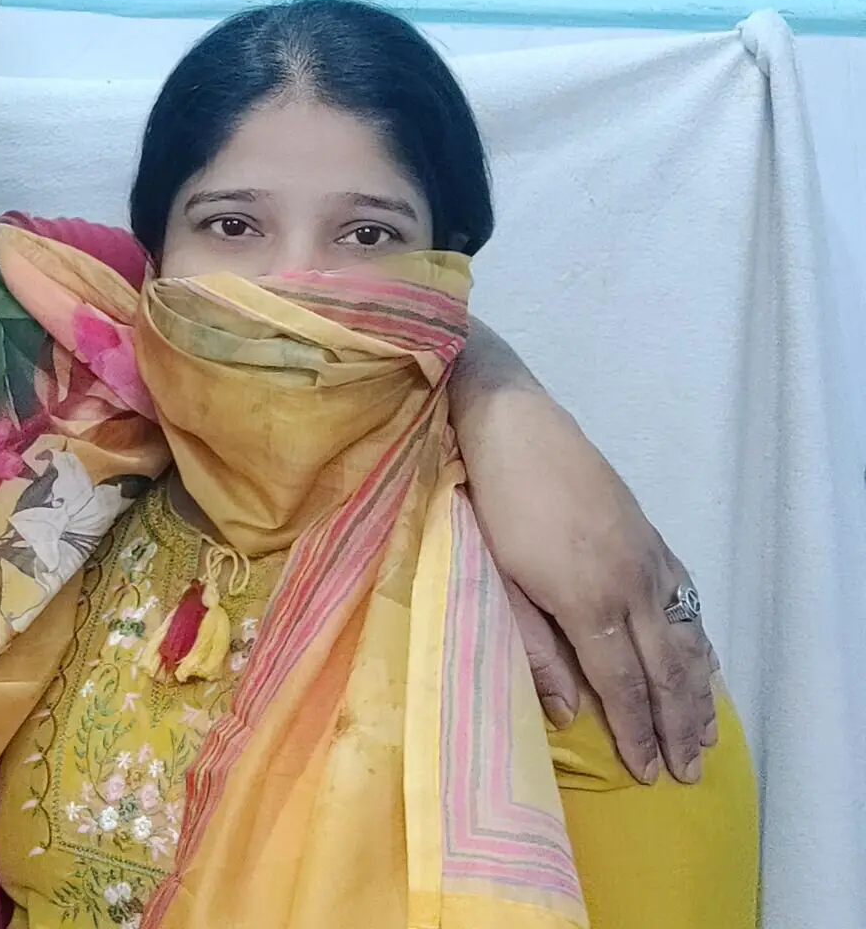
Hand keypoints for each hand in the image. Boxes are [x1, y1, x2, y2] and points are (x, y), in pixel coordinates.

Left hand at [451, 325, 716, 784]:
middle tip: (690, 770)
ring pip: (685, 635)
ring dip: (698, 688)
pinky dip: (698, 635)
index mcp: (588, 600)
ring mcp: (645, 556)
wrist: (511, 424)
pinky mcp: (648, 533)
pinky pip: (686, 597)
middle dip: (679, 723)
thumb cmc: (490, 503)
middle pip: (666, 668)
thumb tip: (570, 712)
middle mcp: (630, 583)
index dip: (638, 731)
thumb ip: (535, 648)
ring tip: (706, 731)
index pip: (623, 684)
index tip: (650, 772)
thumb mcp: (498, 580)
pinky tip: (702, 656)